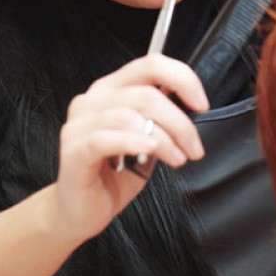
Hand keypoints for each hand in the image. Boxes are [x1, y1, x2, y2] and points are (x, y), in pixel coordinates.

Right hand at [53, 54, 207, 241]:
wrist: (81, 211)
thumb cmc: (113, 175)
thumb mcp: (146, 139)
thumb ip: (160, 117)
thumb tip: (190, 104)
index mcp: (111, 89)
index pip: (150, 64)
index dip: (182, 79)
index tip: (201, 104)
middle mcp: (93, 99)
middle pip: (146, 94)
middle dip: (180, 123)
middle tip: (194, 148)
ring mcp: (79, 124)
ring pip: (130, 116)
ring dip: (164, 139)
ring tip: (177, 159)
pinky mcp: (74, 149)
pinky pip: (106, 138)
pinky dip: (134, 142)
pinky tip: (150, 152)